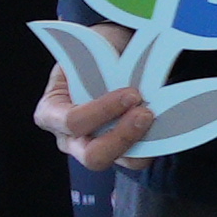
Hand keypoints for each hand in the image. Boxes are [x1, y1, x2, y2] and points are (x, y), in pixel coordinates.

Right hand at [37, 26, 152, 169]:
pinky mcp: (122, 151)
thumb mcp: (86, 56)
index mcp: (52, 113)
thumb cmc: (93, 56)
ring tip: (157, 117)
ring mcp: (97, 147)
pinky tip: (165, 125)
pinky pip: (138, 158)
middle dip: (122, 136)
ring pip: (120, 161)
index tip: (131, 94)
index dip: (102, 111)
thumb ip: (95, 70)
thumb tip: (125, 76)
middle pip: (93, 156)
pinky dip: (155, 144)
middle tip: (146, 113)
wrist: (112, 56)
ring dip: (142, 141)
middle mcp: (71, 138)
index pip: (72, 122)